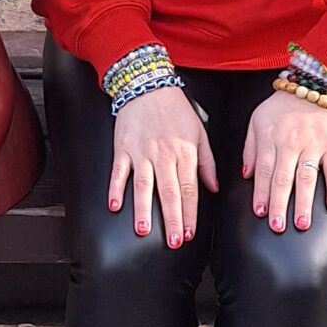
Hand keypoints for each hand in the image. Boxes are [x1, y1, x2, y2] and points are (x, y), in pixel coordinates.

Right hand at [109, 86, 217, 246]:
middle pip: (169, 192)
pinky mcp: (123, 148)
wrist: (148, 85)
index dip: (190, 213)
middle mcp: (164, 155)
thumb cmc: (175, 109)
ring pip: (143, 185)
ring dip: (143, 209)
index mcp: (185, 152)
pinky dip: (115, 188)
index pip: (189, 189)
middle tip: (173, 241)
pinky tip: (114, 205)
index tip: (190, 232)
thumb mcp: (199, 132)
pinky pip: (119, 171)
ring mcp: (141, 152)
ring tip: (143, 230)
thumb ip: (207, 162)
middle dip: (172, 219)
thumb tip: (213, 188)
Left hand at [242, 90, 326, 231]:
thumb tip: (246, 175)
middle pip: (283, 178)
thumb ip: (250, 147)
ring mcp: (312, 144)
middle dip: (279, 204)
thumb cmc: (281, 104)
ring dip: (304, 202)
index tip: (260, 212)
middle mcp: (290, 143)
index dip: (261, 193)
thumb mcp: (257, 119)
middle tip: (278, 226)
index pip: (264, 170)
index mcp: (270, 138)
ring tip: (302, 223)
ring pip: (306, 177)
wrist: (312, 83)